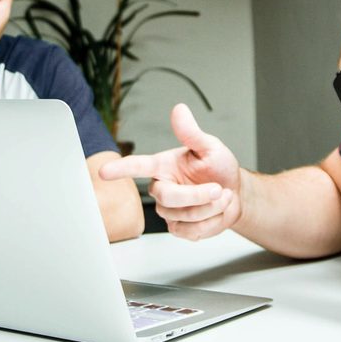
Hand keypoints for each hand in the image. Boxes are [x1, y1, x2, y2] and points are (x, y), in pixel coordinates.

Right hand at [99, 104, 241, 239]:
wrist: (236, 194)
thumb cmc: (219, 168)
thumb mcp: (210, 147)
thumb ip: (192, 133)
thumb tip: (179, 110)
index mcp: (163, 166)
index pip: (138, 166)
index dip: (121, 169)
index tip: (104, 172)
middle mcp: (162, 187)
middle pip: (168, 197)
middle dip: (198, 195)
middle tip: (218, 189)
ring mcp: (169, 210)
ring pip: (184, 216)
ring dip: (211, 208)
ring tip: (221, 196)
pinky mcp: (178, 228)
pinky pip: (190, 231)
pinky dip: (211, 222)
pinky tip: (216, 212)